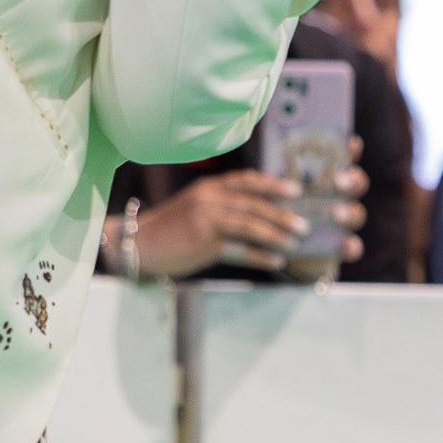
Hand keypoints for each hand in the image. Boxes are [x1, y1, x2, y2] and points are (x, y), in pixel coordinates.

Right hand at [119, 166, 356, 278]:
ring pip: (251, 225)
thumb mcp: (194, 207)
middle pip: (255, 204)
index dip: (273, 184)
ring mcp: (206, 219)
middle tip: (305, 224)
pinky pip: (240, 249)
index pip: (247, 180)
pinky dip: (261, 255)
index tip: (296, 190)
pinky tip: (277, 262)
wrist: (138, 246)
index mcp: (208, 187)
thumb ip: (220, 205)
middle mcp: (209, 198)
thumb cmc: (168, 231)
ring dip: (277, 234)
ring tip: (295, 243)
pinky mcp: (204, 242)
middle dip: (282, 214)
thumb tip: (255, 214)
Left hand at [281, 138, 369, 281]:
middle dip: (351, 182)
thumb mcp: (278, 192)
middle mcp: (341, 198)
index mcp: (327, 180)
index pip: (346, 162)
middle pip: (356, 186)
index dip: (351, 152)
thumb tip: (266, 158)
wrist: (277, 249)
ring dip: (350, 212)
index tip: (352, 142)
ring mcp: (343, 224)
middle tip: (337, 181)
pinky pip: (353, 246)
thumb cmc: (279, 212)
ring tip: (337, 213)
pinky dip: (352, 245)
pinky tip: (346, 244)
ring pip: (357, 214)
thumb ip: (280, 177)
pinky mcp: (341, 247)